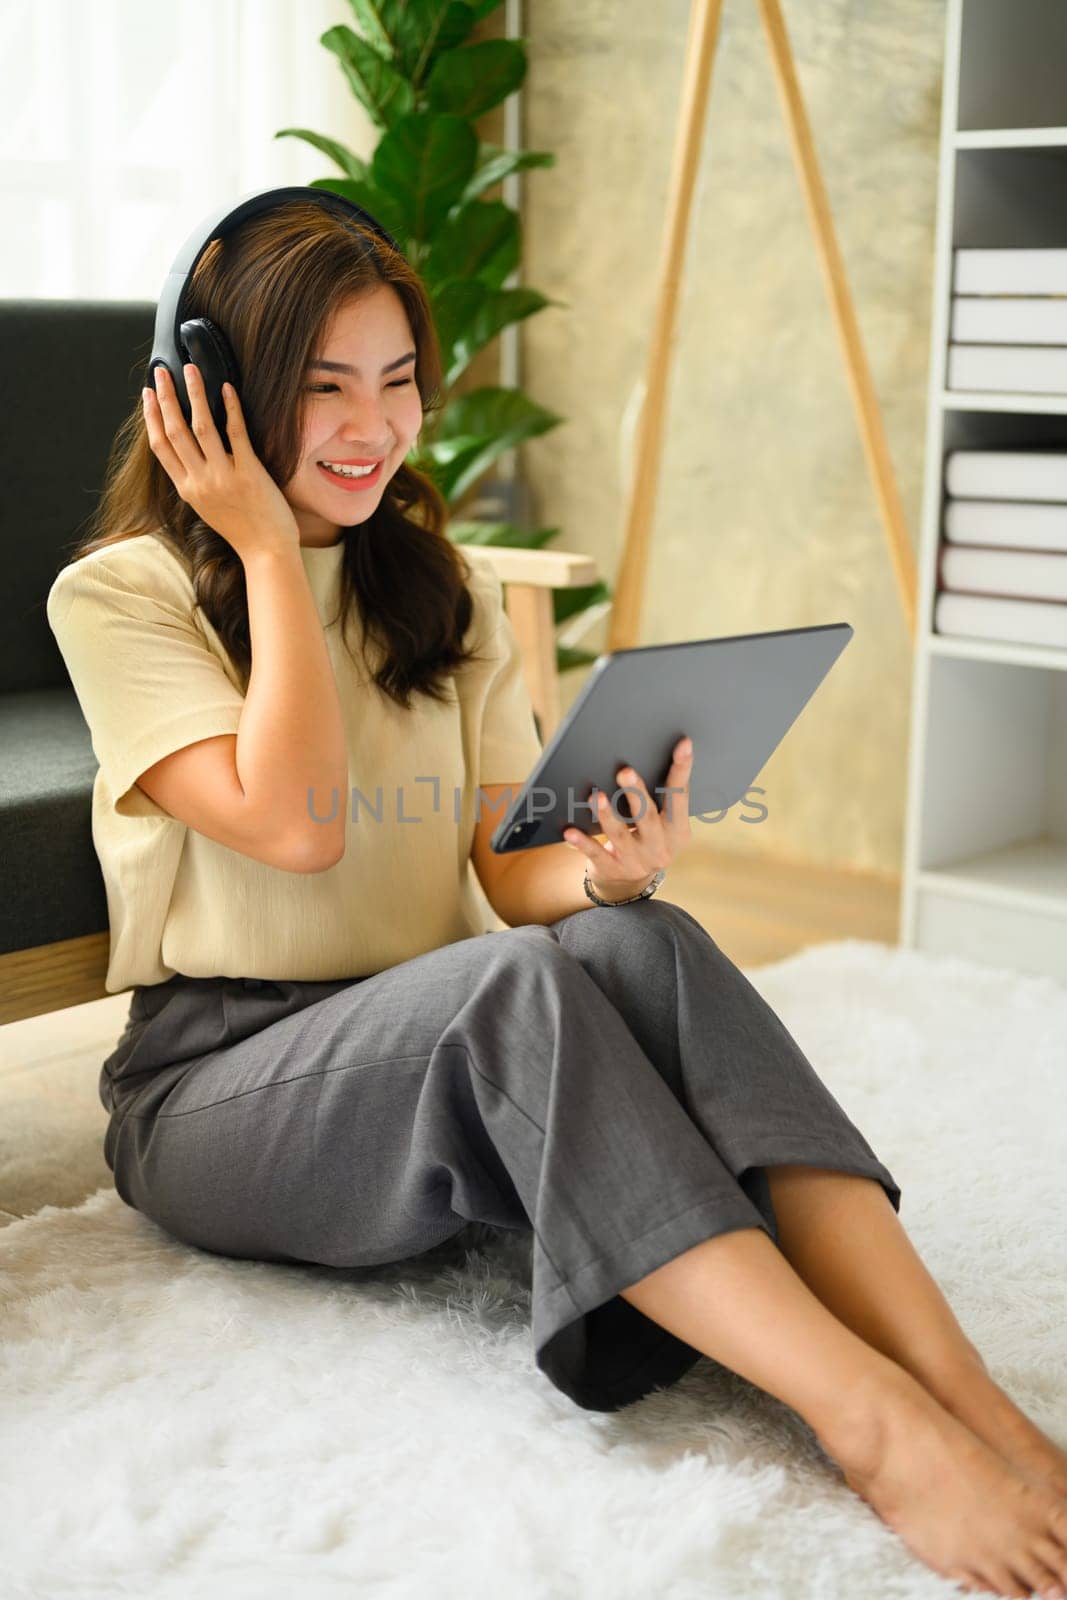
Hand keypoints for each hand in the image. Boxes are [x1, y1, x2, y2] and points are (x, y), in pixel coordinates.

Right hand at [143, 363, 300, 563]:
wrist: (267, 552)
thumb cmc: (242, 530)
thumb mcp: (208, 508)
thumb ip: (196, 483)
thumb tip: (190, 456)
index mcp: (187, 489)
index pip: (160, 447)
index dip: (151, 417)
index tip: (147, 395)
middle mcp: (200, 481)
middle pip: (175, 430)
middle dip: (165, 397)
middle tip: (162, 371)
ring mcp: (223, 477)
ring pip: (200, 426)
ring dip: (194, 393)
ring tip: (190, 370)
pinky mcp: (248, 473)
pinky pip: (236, 433)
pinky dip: (230, 408)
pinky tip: (227, 388)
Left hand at [562, 737, 693, 901]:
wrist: (630, 883)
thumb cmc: (645, 837)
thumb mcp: (662, 824)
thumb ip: (657, 799)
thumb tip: (636, 759)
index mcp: (677, 830)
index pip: (680, 796)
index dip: (682, 769)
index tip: (683, 744)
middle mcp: (660, 847)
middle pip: (648, 816)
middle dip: (636, 793)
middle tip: (625, 771)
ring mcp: (636, 861)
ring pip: (620, 835)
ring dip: (607, 814)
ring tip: (595, 796)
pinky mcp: (613, 870)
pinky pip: (595, 854)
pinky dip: (582, 842)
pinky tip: (569, 831)